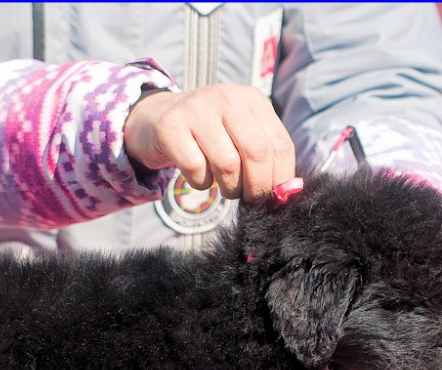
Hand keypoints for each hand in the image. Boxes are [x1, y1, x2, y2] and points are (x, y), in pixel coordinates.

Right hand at [124, 84, 294, 201]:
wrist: (155, 120)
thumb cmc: (206, 136)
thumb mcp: (239, 135)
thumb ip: (264, 155)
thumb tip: (286, 191)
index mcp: (251, 99)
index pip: (279, 144)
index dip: (280, 178)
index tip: (272, 197)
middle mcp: (226, 98)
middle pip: (256, 153)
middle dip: (256, 187)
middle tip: (249, 199)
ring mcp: (197, 109)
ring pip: (227, 164)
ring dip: (228, 188)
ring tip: (224, 187)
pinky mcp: (171, 127)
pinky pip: (196, 169)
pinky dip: (201, 183)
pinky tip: (199, 177)